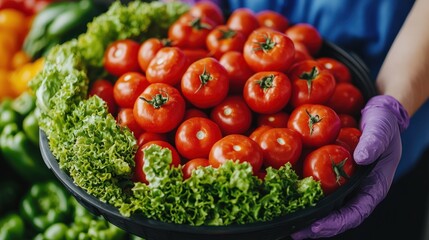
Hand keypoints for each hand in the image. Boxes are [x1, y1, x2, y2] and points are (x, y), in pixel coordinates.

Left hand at [291, 95, 409, 238]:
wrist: (374, 115)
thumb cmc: (382, 123)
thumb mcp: (381, 128)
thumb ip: (374, 142)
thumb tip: (361, 158)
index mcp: (373, 186)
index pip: (356, 212)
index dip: (337, 222)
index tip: (317, 225)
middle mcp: (356, 190)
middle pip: (336, 216)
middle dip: (316, 227)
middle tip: (294, 232)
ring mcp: (341, 184)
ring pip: (324, 206)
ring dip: (305, 215)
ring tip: (285, 223)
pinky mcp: (328, 175)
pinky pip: (315, 188)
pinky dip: (300, 196)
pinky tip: (282, 197)